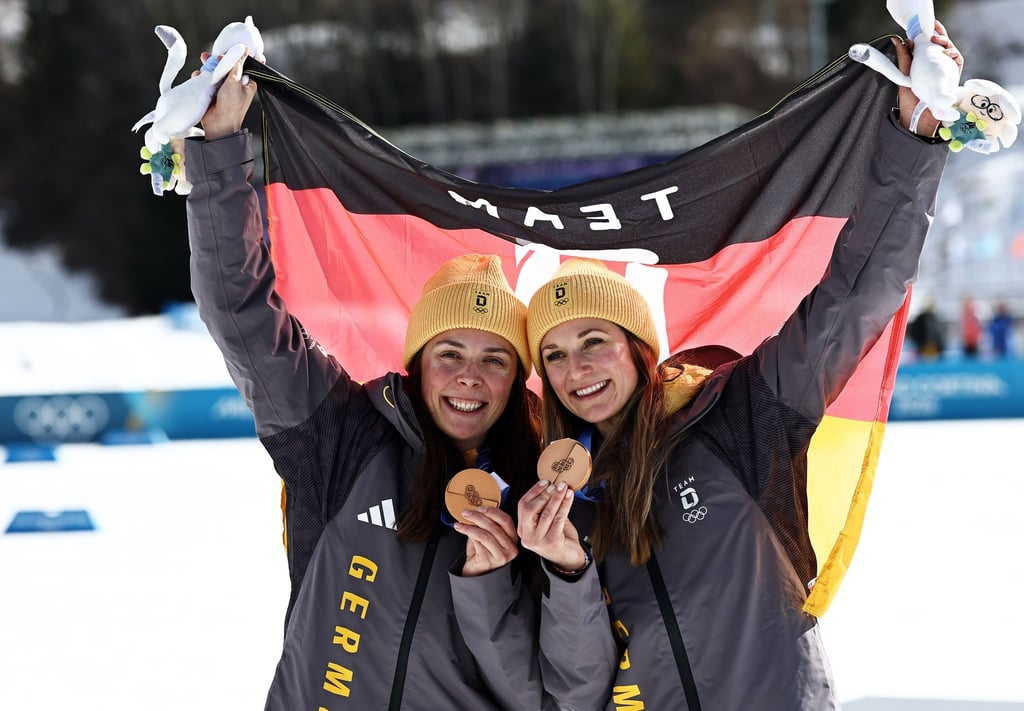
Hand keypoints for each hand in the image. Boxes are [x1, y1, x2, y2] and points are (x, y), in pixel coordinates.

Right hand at [193, 50, 257, 139]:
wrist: (218, 124)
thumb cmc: (231, 106)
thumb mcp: (235, 82)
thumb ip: (237, 65)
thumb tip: (244, 49)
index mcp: (246, 83)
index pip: (239, 64)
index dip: (230, 57)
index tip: (223, 54)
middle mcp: (235, 85)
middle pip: (225, 66)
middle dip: (216, 61)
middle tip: (206, 57)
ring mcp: (223, 89)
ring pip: (215, 72)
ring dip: (207, 68)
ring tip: (201, 67)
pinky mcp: (212, 92)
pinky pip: (206, 80)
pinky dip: (201, 77)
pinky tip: (198, 77)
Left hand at [456, 506, 519, 576]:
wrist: (476, 573)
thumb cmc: (482, 553)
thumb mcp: (487, 536)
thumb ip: (485, 524)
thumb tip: (475, 510)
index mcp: (512, 538)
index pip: (506, 520)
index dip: (493, 512)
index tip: (480, 508)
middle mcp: (510, 548)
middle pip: (494, 526)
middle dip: (478, 517)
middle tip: (466, 513)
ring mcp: (501, 556)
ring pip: (485, 534)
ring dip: (470, 525)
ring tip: (461, 522)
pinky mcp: (489, 561)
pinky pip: (477, 542)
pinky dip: (467, 532)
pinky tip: (461, 529)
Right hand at [517, 480, 585, 572]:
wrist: (569, 559)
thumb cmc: (559, 538)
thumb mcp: (548, 522)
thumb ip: (546, 508)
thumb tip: (553, 487)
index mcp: (523, 529)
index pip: (522, 506)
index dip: (533, 491)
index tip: (545, 482)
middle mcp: (527, 536)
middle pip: (530, 509)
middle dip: (545, 494)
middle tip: (557, 485)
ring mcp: (538, 540)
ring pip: (546, 513)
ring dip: (557, 498)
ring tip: (565, 488)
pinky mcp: (551, 542)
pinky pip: (558, 519)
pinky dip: (565, 505)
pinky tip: (569, 497)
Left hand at [893, 20, 963, 135]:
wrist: (917, 118)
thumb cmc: (910, 100)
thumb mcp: (904, 75)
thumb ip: (903, 58)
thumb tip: (896, 39)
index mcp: (925, 64)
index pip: (930, 46)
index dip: (931, 34)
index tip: (927, 26)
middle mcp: (937, 66)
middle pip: (942, 46)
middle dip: (940, 34)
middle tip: (934, 27)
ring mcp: (946, 71)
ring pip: (950, 50)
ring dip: (945, 42)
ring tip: (936, 39)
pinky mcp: (954, 77)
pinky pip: (958, 60)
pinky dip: (953, 53)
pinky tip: (946, 51)